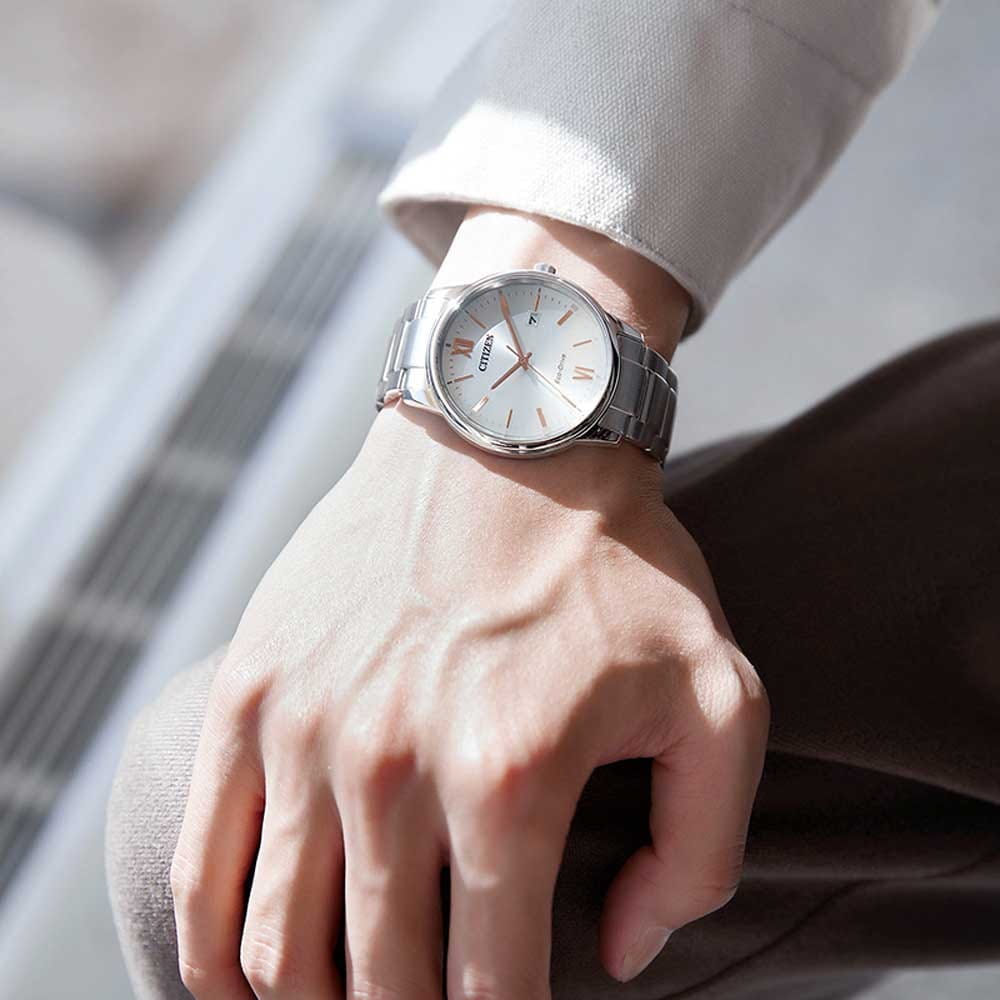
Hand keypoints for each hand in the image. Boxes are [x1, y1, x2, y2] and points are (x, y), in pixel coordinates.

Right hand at [169, 207, 768, 997]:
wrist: (507, 435)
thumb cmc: (617, 565)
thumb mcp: (720, 693)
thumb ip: (699, 850)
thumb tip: (615, 954)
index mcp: (512, 780)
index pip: (489, 997)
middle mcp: (391, 767)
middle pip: (377, 987)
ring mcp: (305, 731)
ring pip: (276, 951)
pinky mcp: (252, 693)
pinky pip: (199, 864)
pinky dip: (212, 950)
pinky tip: (242, 981)